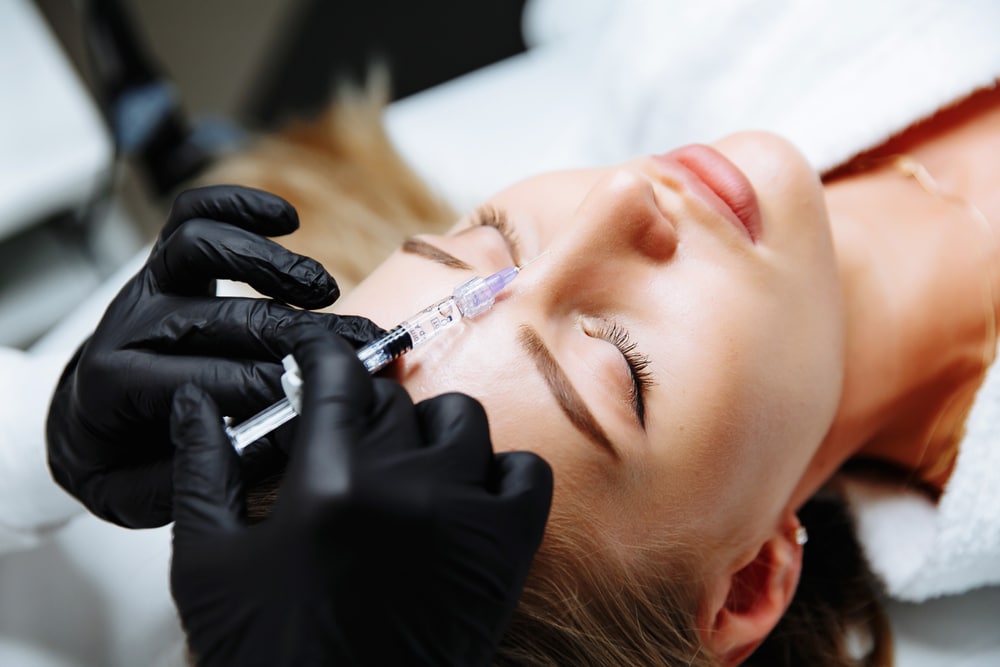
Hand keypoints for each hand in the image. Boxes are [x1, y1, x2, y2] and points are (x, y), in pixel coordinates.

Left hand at [46, 185, 383, 527]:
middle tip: (353, 349)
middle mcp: (129, 327)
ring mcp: (147, 289)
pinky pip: (192, 214)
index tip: (321, 402)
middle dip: (296, 336)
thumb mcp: (144, 493)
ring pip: (200, 247)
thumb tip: (277, 442)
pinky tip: (285, 219)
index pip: (203, 382)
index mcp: (116, 387)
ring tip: (324, 291)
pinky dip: (240, 206)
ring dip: (271, 264)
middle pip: (220, 318)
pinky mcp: (164, 265)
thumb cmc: (121, 459)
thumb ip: (203, 471)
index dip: (269, 392)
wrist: (83, 422)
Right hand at [170, 323, 552, 666]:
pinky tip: (466, 497)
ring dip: (430, 434)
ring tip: (405, 471)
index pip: (338, 374)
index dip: (326, 359)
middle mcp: (403, 487)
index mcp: (328, 484)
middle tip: (347, 445)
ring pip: (461, 420)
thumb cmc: (271, 654)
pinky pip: (525, 472)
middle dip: (365, 412)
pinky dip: (501, 474)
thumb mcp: (208, 564)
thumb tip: (196, 404)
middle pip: (394, 399)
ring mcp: (462, 515)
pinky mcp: (504, 551)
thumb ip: (203, 469)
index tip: (322, 363)